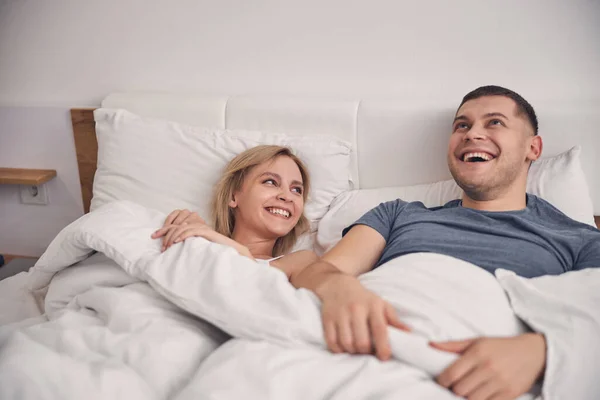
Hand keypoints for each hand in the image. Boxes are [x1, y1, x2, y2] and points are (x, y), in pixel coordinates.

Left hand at [152, 222, 217, 251]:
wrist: (229, 249)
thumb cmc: (212, 250)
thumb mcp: (196, 246)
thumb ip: (186, 244)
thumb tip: (172, 248)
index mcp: (192, 227)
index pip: (174, 225)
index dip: (163, 230)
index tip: (153, 236)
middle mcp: (195, 224)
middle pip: (176, 226)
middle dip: (165, 235)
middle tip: (161, 247)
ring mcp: (201, 227)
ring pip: (182, 228)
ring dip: (173, 237)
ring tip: (167, 246)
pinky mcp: (206, 231)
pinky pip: (192, 231)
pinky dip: (183, 235)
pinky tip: (177, 242)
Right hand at [318, 274, 410, 360]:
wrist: (338, 285)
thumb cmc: (364, 299)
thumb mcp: (381, 304)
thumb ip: (394, 320)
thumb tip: (409, 334)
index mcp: (372, 306)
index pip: (379, 329)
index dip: (383, 347)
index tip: (384, 357)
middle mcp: (355, 309)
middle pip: (362, 341)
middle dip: (366, 351)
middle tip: (368, 351)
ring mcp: (340, 314)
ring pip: (347, 344)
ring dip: (353, 352)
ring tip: (357, 348)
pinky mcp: (327, 319)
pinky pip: (332, 342)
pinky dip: (339, 350)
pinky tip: (344, 346)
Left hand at [430, 333, 545, 399]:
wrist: (533, 353)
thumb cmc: (500, 346)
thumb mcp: (477, 341)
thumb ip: (453, 345)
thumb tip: (431, 345)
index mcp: (477, 353)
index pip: (451, 374)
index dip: (442, 382)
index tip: (442, 382)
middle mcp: (488, 367)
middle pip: (460, 390)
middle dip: (454, 391)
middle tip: (455, 388)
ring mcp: (500, 382)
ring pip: (473, 399)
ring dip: (467, 398)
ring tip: (467, 393)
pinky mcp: (510, 394)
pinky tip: (479, 397)